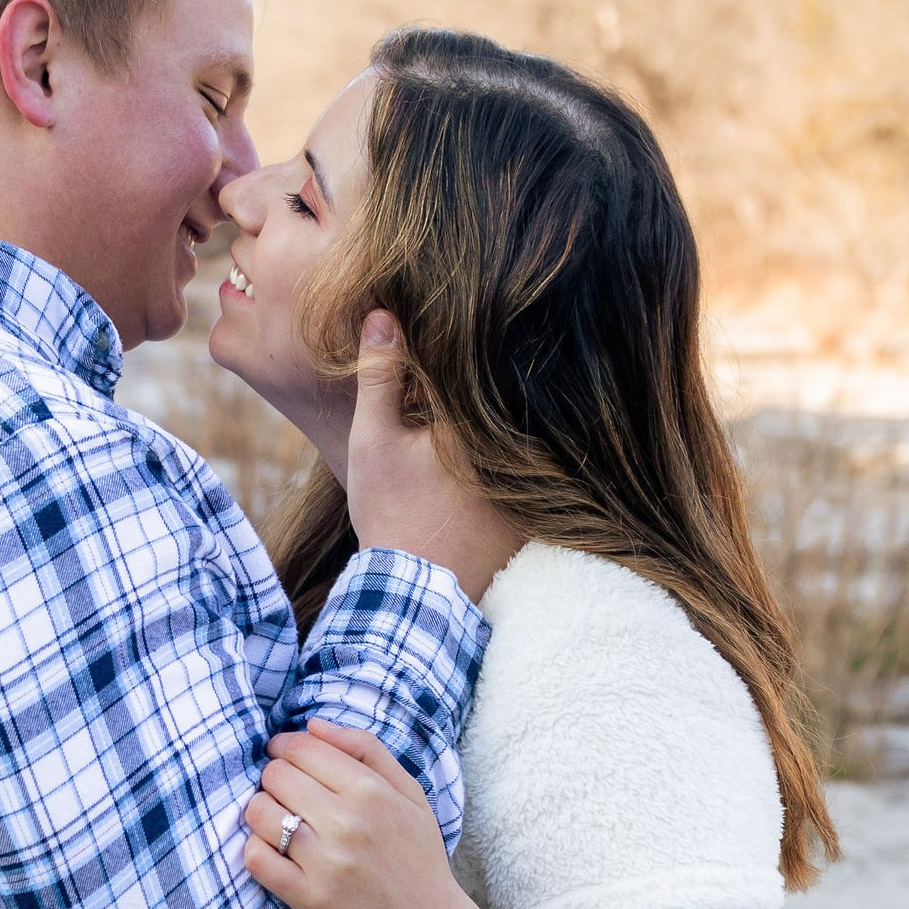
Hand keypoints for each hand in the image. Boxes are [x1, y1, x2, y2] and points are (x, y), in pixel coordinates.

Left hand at [243, 719, 494, 908]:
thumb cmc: (418, 861)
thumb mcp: (410, 796)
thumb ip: (367, 751)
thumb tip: (314, 725)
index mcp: (372, 791)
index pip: (302, 748)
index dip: (284, 749)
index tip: (285, 761)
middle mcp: (348, 822)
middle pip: (275, 776)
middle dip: (273, 781)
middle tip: (287, 798)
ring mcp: (327, 862)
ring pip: (259, 813)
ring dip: (261, 814)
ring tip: (279, 825)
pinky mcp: (310, 899)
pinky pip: (256, 858)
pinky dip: (255, 851)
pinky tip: (274, 854)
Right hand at [341, 316, 520, 603]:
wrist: (414, 593)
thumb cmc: (392, 514)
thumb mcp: (374, 440)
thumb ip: (380, 376)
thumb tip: (383, 315)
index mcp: (479, 424)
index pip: (476, 367)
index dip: (452, 350)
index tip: (447, 334)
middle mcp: (516, 450)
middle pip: (502, 397)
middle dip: (480, 382)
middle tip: (469, 359)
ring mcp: (531, 484)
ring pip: (515, 432)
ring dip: (499, 417)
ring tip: (470, 413)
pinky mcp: (533, 511)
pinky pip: (526, 468)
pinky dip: (509, 457)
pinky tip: (476, 468)